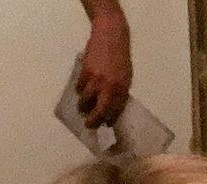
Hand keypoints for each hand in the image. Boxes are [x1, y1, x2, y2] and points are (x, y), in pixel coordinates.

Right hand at [76, 4, 131, 127]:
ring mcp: (96, 80)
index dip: (109, 120)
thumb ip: (120, 92)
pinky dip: (80, 91)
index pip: (115, 111)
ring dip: (83, 106)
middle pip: (99, 111)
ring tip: (83, 107)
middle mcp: (109, 88)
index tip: (105, 125)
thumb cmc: (120, 57)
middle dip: (93, 121)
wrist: (111, 35)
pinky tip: (81, 91)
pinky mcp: (85, 71)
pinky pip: (80, 87)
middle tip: (89, 125)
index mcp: (122, 90)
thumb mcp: (126, 77)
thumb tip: (112, 106)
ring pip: (86, 101)